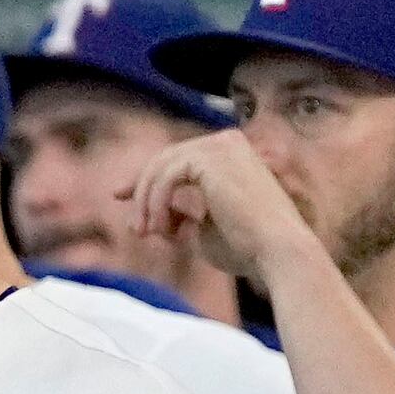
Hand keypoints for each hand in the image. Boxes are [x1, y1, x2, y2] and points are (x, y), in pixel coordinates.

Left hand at [125, 123, 312, 291]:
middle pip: (164, 159)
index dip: (144, 178)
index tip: (118, 196)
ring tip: (147, 233)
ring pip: (161, 166)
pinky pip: (166, 175)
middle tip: (135, 229)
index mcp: (230, 154)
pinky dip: (156, 201)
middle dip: (141, 192)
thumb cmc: (246, 247)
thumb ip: (177, 215)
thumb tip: (144, 214)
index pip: (176, 159)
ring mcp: (220, 145)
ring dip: (147, 202)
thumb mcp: (201, 229)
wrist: (275, 251)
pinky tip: (159, 226)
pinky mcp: (211, 156)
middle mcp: (227, 142)